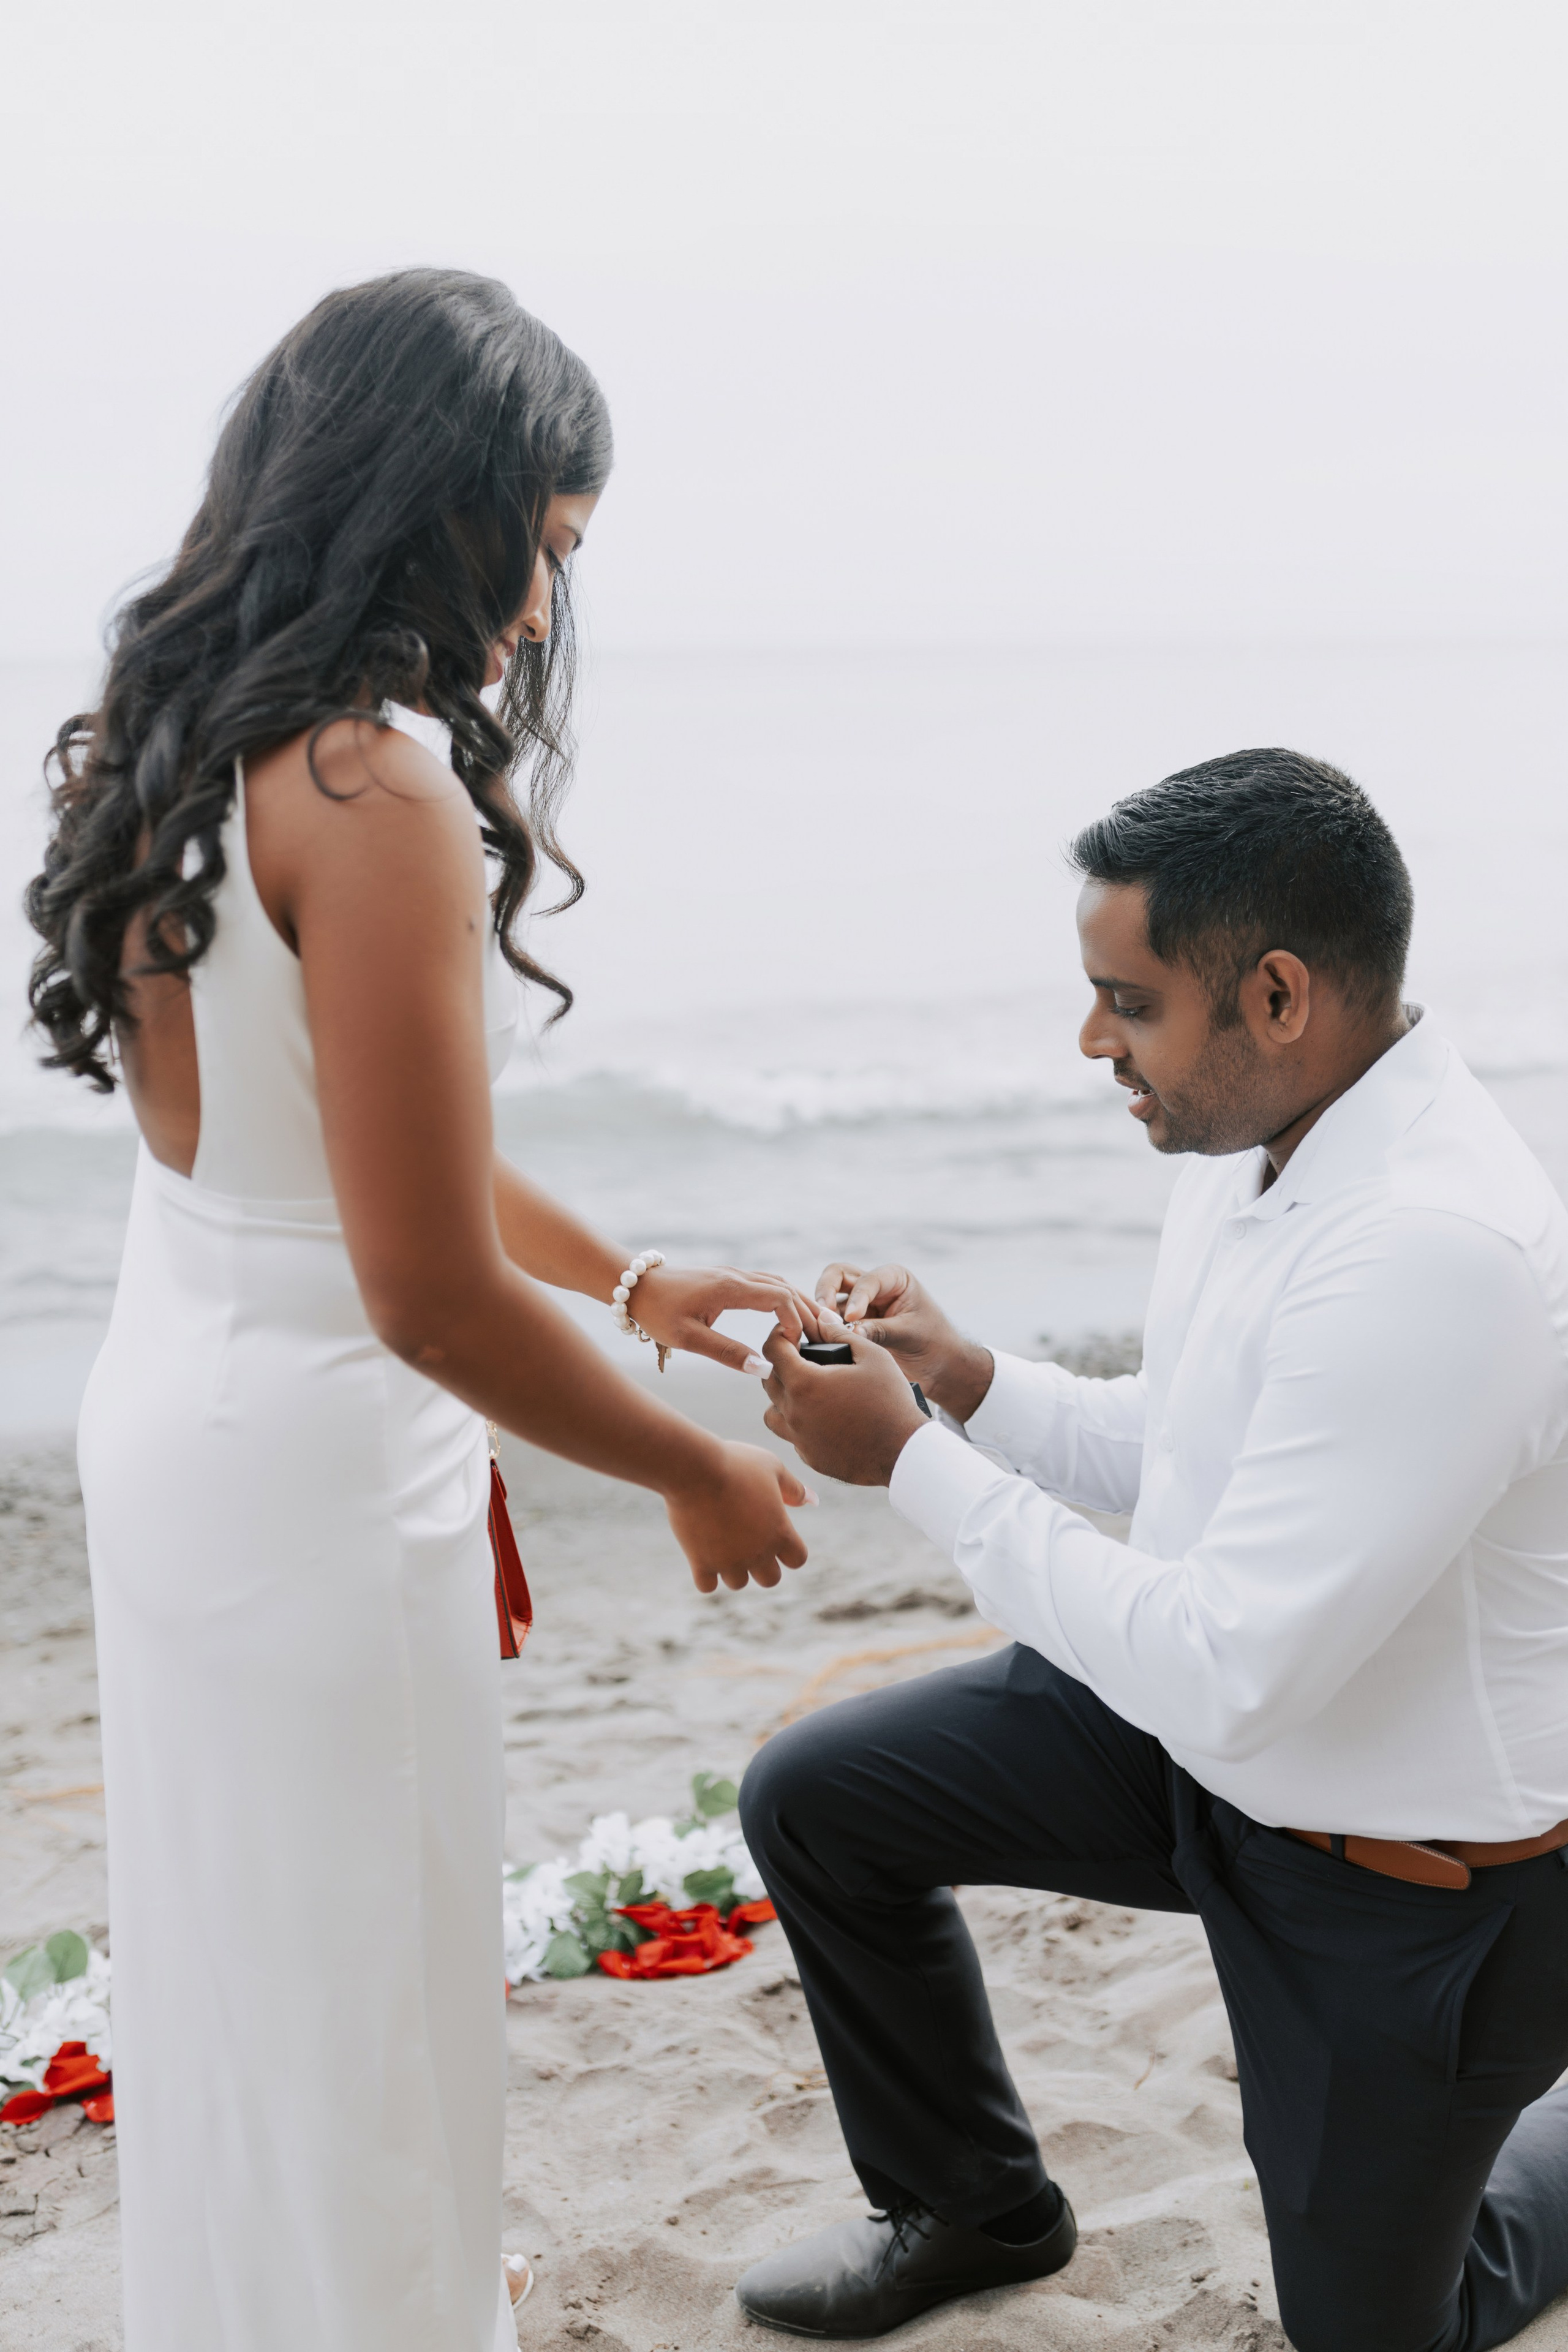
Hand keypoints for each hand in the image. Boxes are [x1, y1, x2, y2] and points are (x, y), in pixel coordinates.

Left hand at [631, 1265, 821, 1374]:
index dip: (796, 1320)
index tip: (798, 1345)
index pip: (780, 1298)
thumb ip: (726, 1353)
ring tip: (814, 1327)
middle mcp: (736, 1276)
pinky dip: (784, 1298)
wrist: (634, 1287)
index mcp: (730, 1288)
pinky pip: (765, 1284)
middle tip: (823, 1338)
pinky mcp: (727, 1278)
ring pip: (777, 1283)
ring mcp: (732, 1274)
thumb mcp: (688, 1338)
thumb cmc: (657, 1312)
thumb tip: (763, 1368)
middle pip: (786, 1288)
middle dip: (807, 1312)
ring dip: (798, 1303)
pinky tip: (790, 1314)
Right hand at [664, 1440, 814, 1591]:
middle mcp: (758, 1554)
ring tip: (722, 1542)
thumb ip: (794, 1488)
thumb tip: (813, 1500)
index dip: (789, 1549)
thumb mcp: (772, 1468)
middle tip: (748, 1541)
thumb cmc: (736, 1463)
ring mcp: (728, 1561)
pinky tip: (702, 1554)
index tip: (775, 1534)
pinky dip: (706, 1576)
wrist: (695, 1469)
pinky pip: (707, 1586)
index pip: (797, 1559)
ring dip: (733, 1568)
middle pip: (770, 1579)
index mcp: (780, 1533)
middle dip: (763, 1565)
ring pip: (738, 1583)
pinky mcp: (700, 1562)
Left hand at [760, 1325, 929, 1487]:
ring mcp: (799, 1438)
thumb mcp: (872, 1356)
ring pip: (772, 1412)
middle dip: (782, 1363)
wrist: (904, 1451)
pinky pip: (792, 1435)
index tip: (794, 1333)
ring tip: (810, 1391)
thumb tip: (821, 1317)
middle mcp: (794, 1412)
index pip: (772, 1349)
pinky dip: (799, 1423)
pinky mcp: (810, 1456)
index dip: (780, 1334)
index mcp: (804, 1383)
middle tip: (805, 1358)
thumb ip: (840, 1333)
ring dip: (784, 1397)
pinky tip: (824, 1417)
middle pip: (769, 1380)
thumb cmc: (891, 1401)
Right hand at [814, 1260, 993, 1422]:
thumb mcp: (910, 1334)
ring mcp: (861, 1305)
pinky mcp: (853, 1324)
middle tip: (822, 1315)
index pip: (866, 1279)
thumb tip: (849, 1331)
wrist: (941, 1367)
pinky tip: (821, 1340)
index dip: (857, 1298)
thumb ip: (879, 1330)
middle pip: (836, 1275)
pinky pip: (831, 1320)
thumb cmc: (935, 1343)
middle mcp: (874, 1286)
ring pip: (830, 1296)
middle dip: (825, 1291)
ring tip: (818, 1330)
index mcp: (894, 1279)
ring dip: (822, 1311)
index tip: (852, 1320)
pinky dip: (823, 1327)